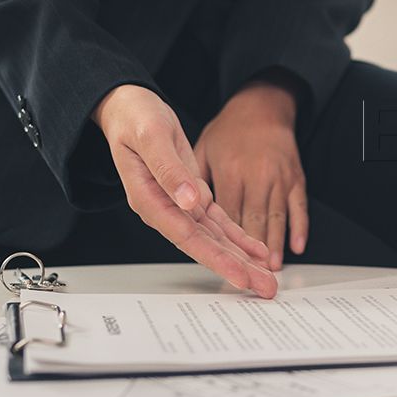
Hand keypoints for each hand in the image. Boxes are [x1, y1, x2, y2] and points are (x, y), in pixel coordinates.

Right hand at [93, 85, 276, 296]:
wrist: (129, 109)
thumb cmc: (135, 120)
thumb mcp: (150, 137)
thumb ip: (169, 171)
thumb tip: (189, 201)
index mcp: (150, 200)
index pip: (188, 237)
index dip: (217, 258)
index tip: (240, 275)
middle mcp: (165, 210)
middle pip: (205, 247)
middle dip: (237, 268)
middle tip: (266, 287)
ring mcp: (179, 206)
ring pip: (215, 239)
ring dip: (242, 259)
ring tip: (267, 278)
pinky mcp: (192, 197)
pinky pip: (218, 223)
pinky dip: (238, 238)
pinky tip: (256, 252)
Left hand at [194, 79, 306, 270]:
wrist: (263, 106)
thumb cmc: (229, 129)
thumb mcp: (202, 148)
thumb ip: (192, 179)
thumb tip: (190, 208)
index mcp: (231, 171)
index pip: (225, 216)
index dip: (224, 243)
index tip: (224, 264)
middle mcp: (257, 176)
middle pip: (253, 222)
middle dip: (251, 255)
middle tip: (253, 278)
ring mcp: (279, 178)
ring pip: (275, 218)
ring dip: (274, 246)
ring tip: (270, 270)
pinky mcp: (295, 178)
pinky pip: (298, 207)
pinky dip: (298, 228)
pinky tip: (294, 247)